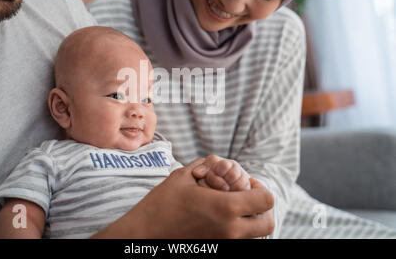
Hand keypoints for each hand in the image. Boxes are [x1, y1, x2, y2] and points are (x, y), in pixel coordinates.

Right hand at [93, 158, 274, 238]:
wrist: (144, 235)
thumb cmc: (161, 204)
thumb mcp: (182, 177)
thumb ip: (206, 166)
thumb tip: (219, 163)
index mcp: (225, 208)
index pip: (266, 200)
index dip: (260, 188)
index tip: (247, 183)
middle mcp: (231, 231)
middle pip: (267, 223)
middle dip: (262, 208)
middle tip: (246, 197)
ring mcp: (224, 244)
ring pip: (255, 235)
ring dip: (251, 220)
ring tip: (233, 208)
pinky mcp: (216, 250)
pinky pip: (239, 241)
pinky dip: (238, 230)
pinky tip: (220, 219)